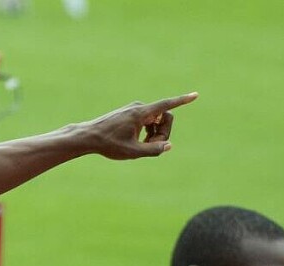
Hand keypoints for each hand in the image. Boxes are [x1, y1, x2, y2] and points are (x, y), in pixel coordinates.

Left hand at [83, 92, 197, 159]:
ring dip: (155, 134)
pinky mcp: (130, 114)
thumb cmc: (108, 144)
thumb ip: (153, 150)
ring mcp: (134, 109)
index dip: (182, 101)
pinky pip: (148, 121)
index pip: (166, 105)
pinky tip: (137, 142)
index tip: (195, 95)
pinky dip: (147, 132)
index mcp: (140, 113)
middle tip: (151, 147)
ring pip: (156, 121)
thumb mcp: (132, 152)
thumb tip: (168, 146)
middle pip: (164, 117)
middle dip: (163, 133)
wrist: (88, 136)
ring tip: (142, 147)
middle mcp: (139, 107)